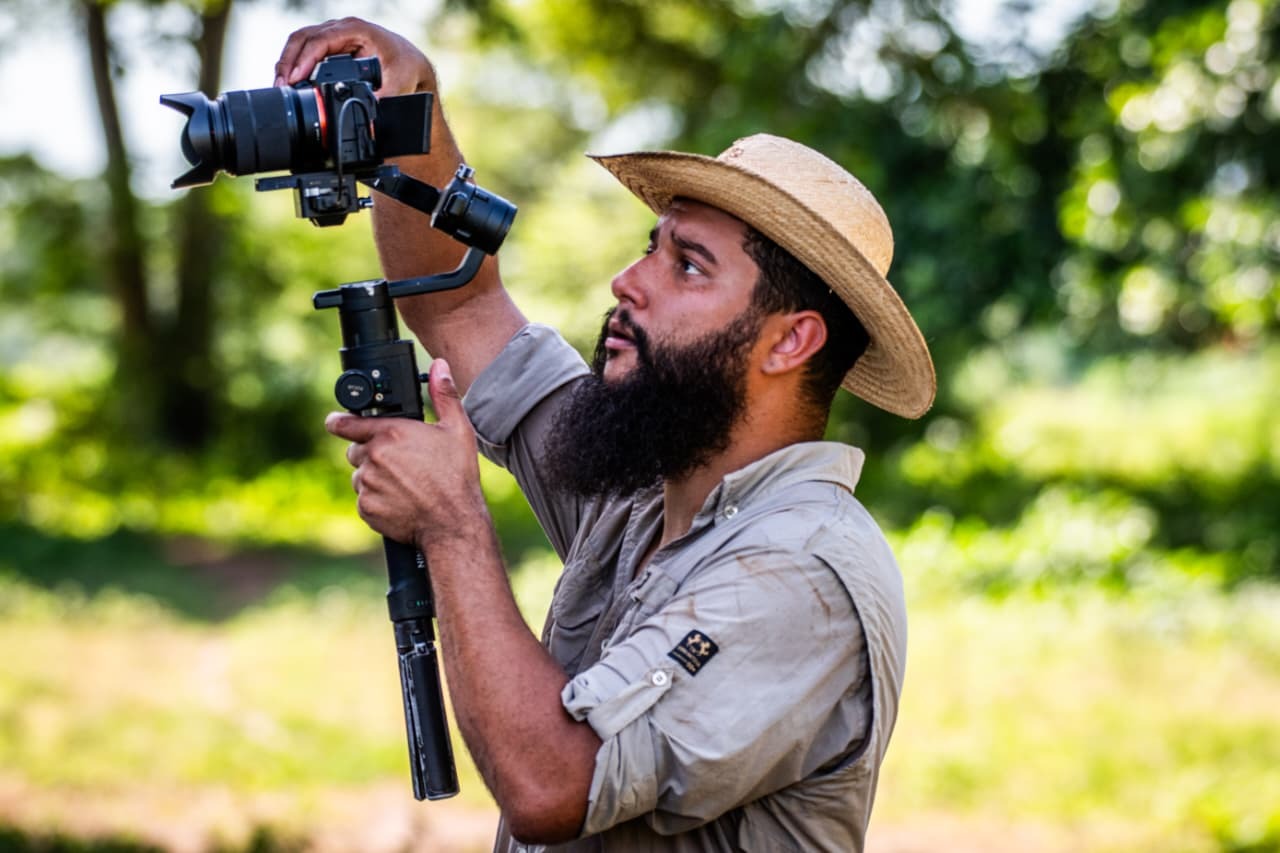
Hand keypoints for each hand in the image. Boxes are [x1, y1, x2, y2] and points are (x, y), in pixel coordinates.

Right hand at [274, 17, 435, 96]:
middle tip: (281, 86)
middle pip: (303, 38)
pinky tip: (289, 81)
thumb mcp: (399, 83)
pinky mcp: (330, 46)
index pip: (320, 40)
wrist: (410, 62)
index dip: (304, 59)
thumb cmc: (404, 66)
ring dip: (288, 63)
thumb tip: (370, 117)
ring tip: (281, 87)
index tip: (294, 79)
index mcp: (355, 30)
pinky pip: (306, 49)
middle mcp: (341, 29)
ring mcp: (334, 35)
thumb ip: (384, 99)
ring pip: (300, 43)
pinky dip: (295, 64)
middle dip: (288, 62)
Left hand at [326, 359, 487, 547]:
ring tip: (403, 484)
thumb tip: (439, 366)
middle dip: (370, 454)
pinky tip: (400, 501)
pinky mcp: (367, 508)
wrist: (453, 522)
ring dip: (373, 478)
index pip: (346, 423)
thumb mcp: (457, 430)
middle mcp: (374, 457)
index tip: (335, 421)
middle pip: (355, 451)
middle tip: (396, 463)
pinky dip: (377, 501)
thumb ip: (443, 394)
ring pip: (360, 477)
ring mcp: (368, 484)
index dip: (339, 422)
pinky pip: (364, 500)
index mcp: (391, 433)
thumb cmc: (457, 476)